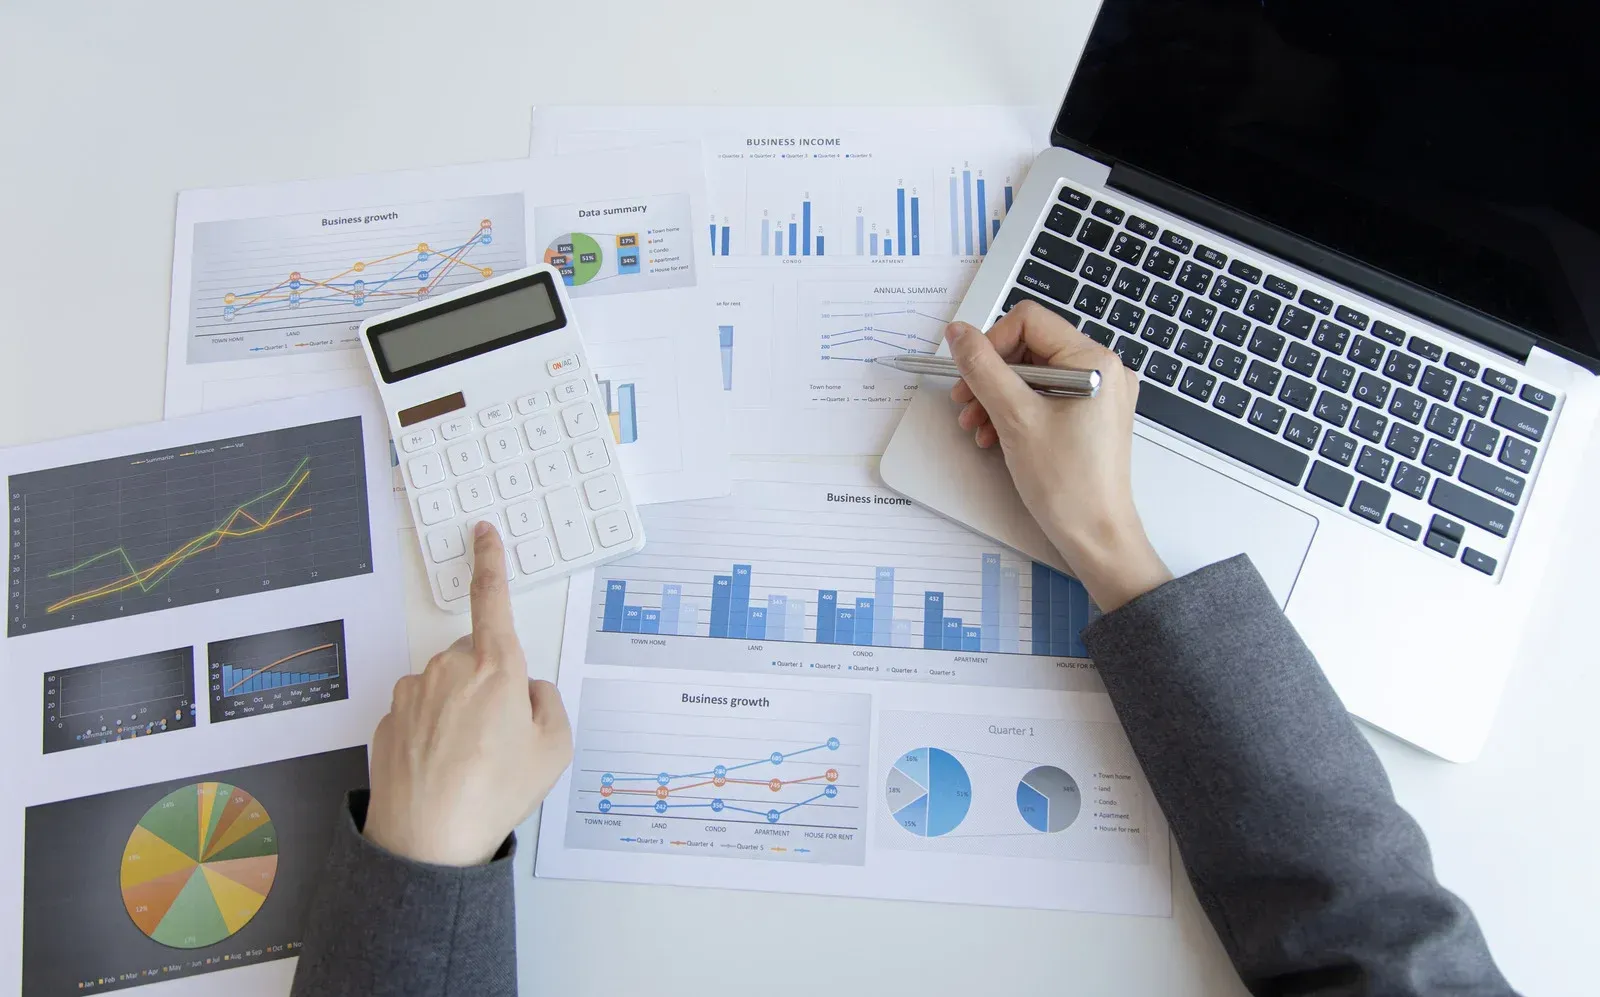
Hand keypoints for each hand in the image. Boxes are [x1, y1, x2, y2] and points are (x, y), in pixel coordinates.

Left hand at [364, 522, 572, 865]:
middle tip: (503, 736)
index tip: (483, 533)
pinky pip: (420, 713)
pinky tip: (443, 768)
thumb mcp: (555, 749)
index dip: (491, 561)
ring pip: (446, 685)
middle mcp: (449, 669)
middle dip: (490, 682)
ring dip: (459, 709)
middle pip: (476, 657)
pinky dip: (433, 732)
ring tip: (471, 762)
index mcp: (496, 667)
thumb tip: (528, 689)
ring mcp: (413, 693)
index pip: (493, 599)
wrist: (427, 840)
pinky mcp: (389, 719)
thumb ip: (548, 703)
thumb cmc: (494, 793)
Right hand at [945, 301, 1171, 611]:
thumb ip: (983, 369)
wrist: (1096, 537)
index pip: (1030, 321)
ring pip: (1034, 375)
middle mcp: (1103, 370)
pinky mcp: (1090, 417)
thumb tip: (958, 333)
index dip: (991, 342)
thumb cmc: (1068, 485)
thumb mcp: (1015, 418)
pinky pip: (1046, 398)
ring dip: (997, 396)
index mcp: (1094, 361)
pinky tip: (995, 435)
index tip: (968, 373)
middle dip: (991, 375)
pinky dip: (1016, 411)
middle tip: (964, 403)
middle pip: (1030, 348)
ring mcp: (1099, 395)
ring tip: (976, 426)